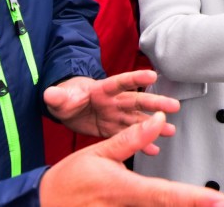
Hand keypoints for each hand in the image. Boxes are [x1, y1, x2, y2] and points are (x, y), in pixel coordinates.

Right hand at [39, 112, 223, 206]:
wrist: (43, 205)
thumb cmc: (68, 181)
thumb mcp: (98, 153)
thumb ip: (130, 139)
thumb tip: (156, 122)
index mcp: (122, 188)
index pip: (164, 193)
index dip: (193, 198)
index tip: (216, 200)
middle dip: (194, 206)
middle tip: (222, 204)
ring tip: (205, 204)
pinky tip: (180, 206)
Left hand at [44, 70, 178, 152]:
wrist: (69, 108)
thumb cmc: (67, 97)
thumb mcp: (61, 97)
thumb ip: (58, 96)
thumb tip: (49, 94)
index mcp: (102, 89)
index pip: (120, 82)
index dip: (136, 78)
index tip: (153, 75)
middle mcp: (114, 102)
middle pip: (137, 101)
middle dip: (155, 103)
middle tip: (173, 106)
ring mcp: (117, 115)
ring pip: (138, 120)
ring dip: (154, 125)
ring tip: (170, 130)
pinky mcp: (115, 129)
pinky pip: (131, 137)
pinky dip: (143, 143)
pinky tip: (154, 149)